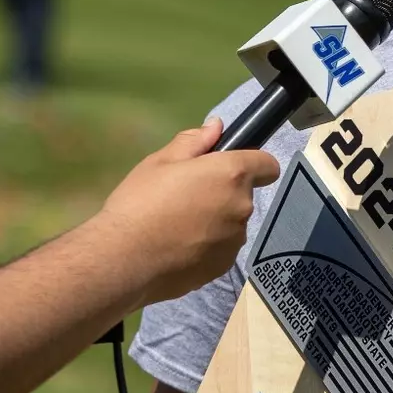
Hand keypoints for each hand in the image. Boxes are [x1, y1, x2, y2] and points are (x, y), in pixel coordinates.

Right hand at [101, 120, 279, 303]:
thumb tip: (216, 126)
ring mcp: (235, 240)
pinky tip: (179, 248)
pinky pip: (223, 247)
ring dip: (216, 220)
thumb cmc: (140, 202)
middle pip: (243, 194)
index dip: (253, 163)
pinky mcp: (224, 266)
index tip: (227, 168)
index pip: (268, 165)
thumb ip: (194, 142)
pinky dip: (208, 245)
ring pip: (233, 222)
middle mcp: (242, 207)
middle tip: (186, 197)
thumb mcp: (159, 162)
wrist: (124, 260)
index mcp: (230, 174)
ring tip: (179, 226)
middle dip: (223, 192)